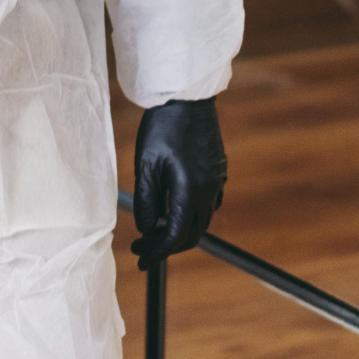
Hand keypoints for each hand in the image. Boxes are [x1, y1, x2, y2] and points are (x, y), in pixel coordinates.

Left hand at [133, 97, 226, 269]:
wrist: (186, 98)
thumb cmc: (161, 128)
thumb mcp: (146, 165)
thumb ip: (146, 200)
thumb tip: (146, 229)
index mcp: (190, 191)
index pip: (174, 235)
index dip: (157, 252)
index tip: (140, 260)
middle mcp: (208, 191)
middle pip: (190, 234)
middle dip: (165, 246)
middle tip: (142, 248)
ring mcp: (217, 181)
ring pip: (200, 220)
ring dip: (178, 231)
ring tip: (153, 232)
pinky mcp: (218, 171)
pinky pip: (207, 204)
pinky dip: (190, 215)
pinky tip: (173, 211)